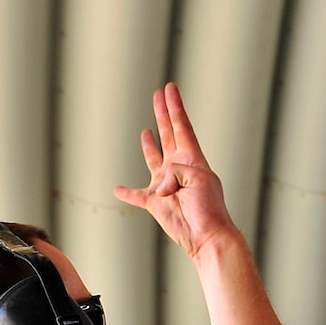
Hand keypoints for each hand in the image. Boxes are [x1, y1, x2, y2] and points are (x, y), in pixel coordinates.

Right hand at [115, 82, 238, 261]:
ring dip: (149, 145)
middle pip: (168, 134)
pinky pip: (136, 195)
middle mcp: (178, 168)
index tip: (170, 88)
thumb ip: (176, 172)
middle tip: (157, 95)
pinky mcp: (155, 203)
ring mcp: (166, 184)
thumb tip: (158, 185)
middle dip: (163, 114)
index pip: (181, 126)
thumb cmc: (208, 208)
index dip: (175, 106)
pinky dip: (126, 193)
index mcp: (191, 159)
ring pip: (153, 159)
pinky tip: (117, 189)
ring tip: (146, 132)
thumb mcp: (197, 180)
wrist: (206, 236)